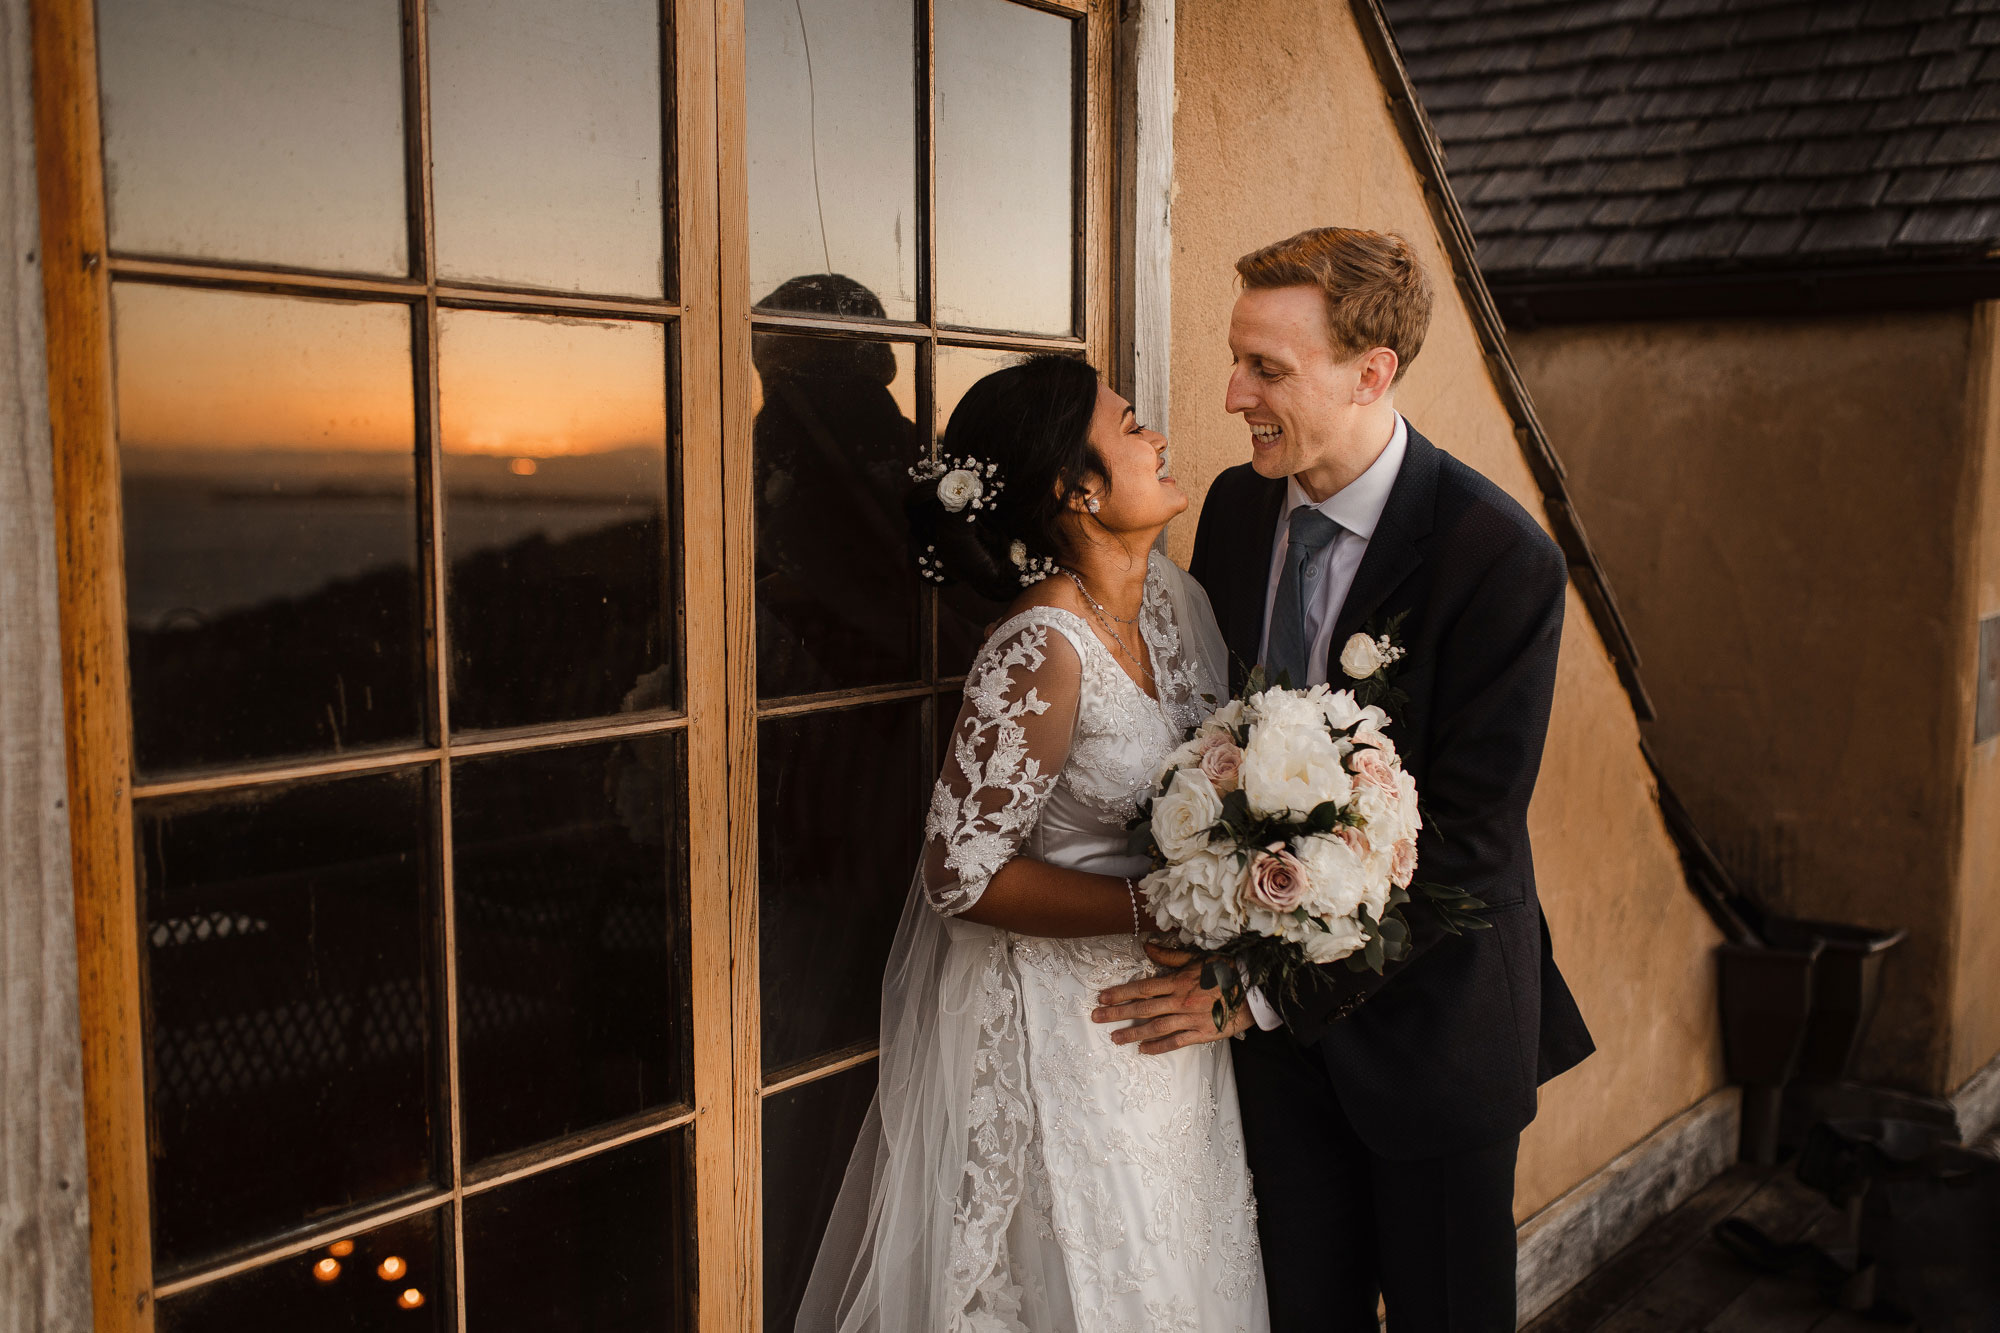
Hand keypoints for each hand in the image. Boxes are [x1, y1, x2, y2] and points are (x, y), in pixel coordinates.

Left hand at [1090, 941, 1250, 1052]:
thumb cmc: (1226, 970)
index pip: (1142, 988)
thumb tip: (1146, 946)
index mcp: (1178, 981)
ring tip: (1115, 1038)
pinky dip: (1159, 1047)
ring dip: (1133, 1033)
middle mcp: (1180, 1001)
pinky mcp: (1202, 1033)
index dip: (1120, 993)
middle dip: (1117, 1013)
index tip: (1102, 998)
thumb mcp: (1197, 958)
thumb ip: (1170, 956)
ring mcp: (1190, 1019)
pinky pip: (1176, 1042)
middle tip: (1096, 1018)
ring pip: (1156, 1027)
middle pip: (1143, 1008)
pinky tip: (1143, 1050)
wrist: (1255, 990)